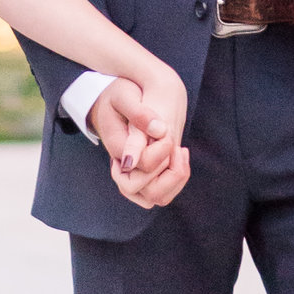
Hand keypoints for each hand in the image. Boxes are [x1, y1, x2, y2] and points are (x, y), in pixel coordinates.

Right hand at [89, 73, 189, 211]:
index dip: (160, 153)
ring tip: (181, 153)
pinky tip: (180, 155)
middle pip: (147, 194)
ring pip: (155, 198)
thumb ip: (139, 113)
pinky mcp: (143, 174)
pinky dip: (175, 180)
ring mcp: (132, 174)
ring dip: (175, 180)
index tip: (165, 131)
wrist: (113, 100)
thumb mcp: (124, 95)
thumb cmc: (118, 95)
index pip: (142, 166)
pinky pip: (160, 192)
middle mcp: (123, 167)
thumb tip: (160, 130)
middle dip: (170, 173)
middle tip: (176, 147)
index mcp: (118, 148)